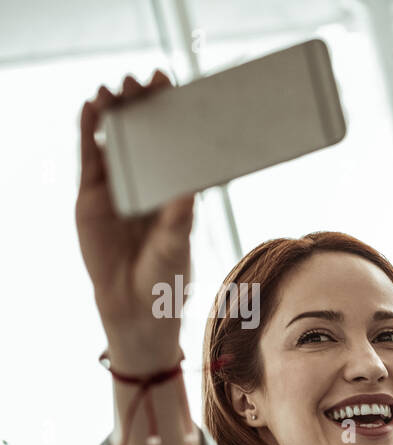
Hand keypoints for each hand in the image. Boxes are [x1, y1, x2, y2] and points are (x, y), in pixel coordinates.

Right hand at [77, 71, 195, 355]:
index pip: (172, 143)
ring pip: (113, 141)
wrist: (133, 303)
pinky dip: (89, 131)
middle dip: (141, 105)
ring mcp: (117, 187)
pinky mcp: (91, 196)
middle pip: (142, 135)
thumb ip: (179, 215)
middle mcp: (145, 183)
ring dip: (114, 112)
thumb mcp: (176, 243)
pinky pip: (90, 156)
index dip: (171, 115)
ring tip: (115, 87)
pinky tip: (91, 107)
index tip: (175, 87)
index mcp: (171, 189)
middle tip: (144, 79)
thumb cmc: (164, 275)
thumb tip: (190, 185)